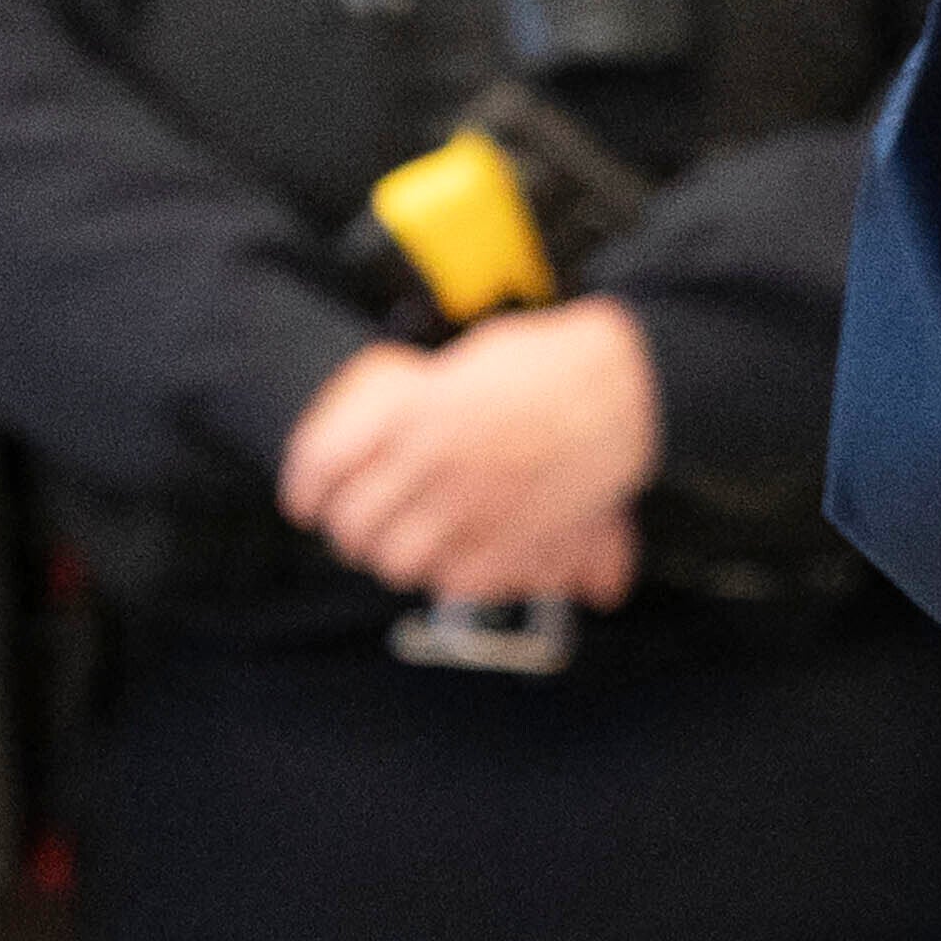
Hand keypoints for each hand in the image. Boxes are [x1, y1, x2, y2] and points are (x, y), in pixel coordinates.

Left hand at [277, 304, 660, 607]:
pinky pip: (459, 578)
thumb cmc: (556, 361)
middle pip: (356, 522)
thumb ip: (418, 405)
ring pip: (399, 560)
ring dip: (398, 557)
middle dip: (352, 531)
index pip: (323, 463)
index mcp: (416, 411)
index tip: (308, 499)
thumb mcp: (468, 362)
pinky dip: (452, 574)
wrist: (634, 382)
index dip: (305, 488)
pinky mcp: (516, 537)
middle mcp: (436, 461)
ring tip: (410, 548)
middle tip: (362, 529)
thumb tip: (381, 442)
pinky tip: (459, 557)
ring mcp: (475, 504)